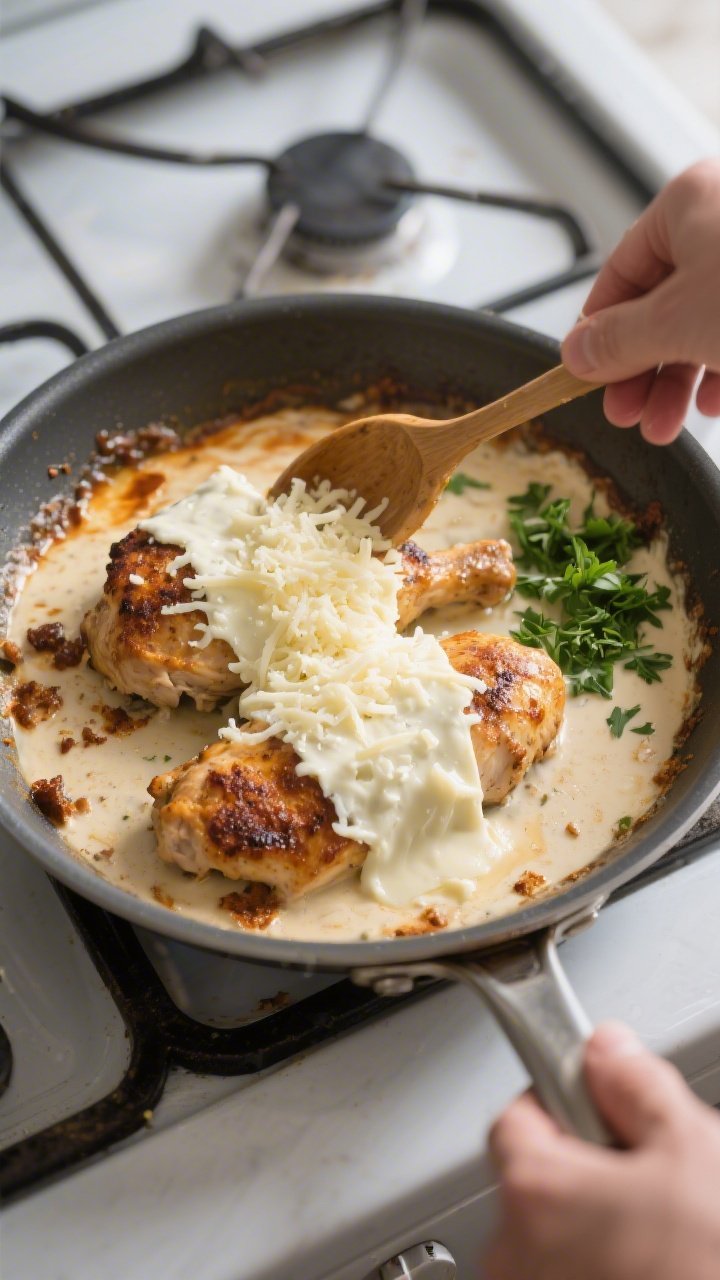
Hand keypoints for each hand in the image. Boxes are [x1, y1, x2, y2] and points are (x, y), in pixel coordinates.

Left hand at [483, 1022, 719, 1279]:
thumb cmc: (711, 1258)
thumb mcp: (692, 1147)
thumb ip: (637, 1086)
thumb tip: (608, 1053)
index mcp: (535, 1191)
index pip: (516, 1116)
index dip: (562, 1099)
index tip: (596, 1100)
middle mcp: (515, 1258)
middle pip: (536, 1181)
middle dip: (588, 1169)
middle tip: (649, 1175)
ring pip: (555, 1238)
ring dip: (597, 1226)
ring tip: (664, 1232)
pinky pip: (569, 1276)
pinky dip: (602, 1268)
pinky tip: (657, 1264)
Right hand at [561, 159, 719, 443]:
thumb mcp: (679, 322)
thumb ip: (619, 341)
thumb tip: (577, 353)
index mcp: (687, 204)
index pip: (620, 273)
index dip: (597, 333)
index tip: (584, 375)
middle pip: (661, 304)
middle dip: (640, 370)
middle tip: (625, 413)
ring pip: (702, 322)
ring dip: (677, 382)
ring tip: (664, 425)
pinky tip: (714, 403)